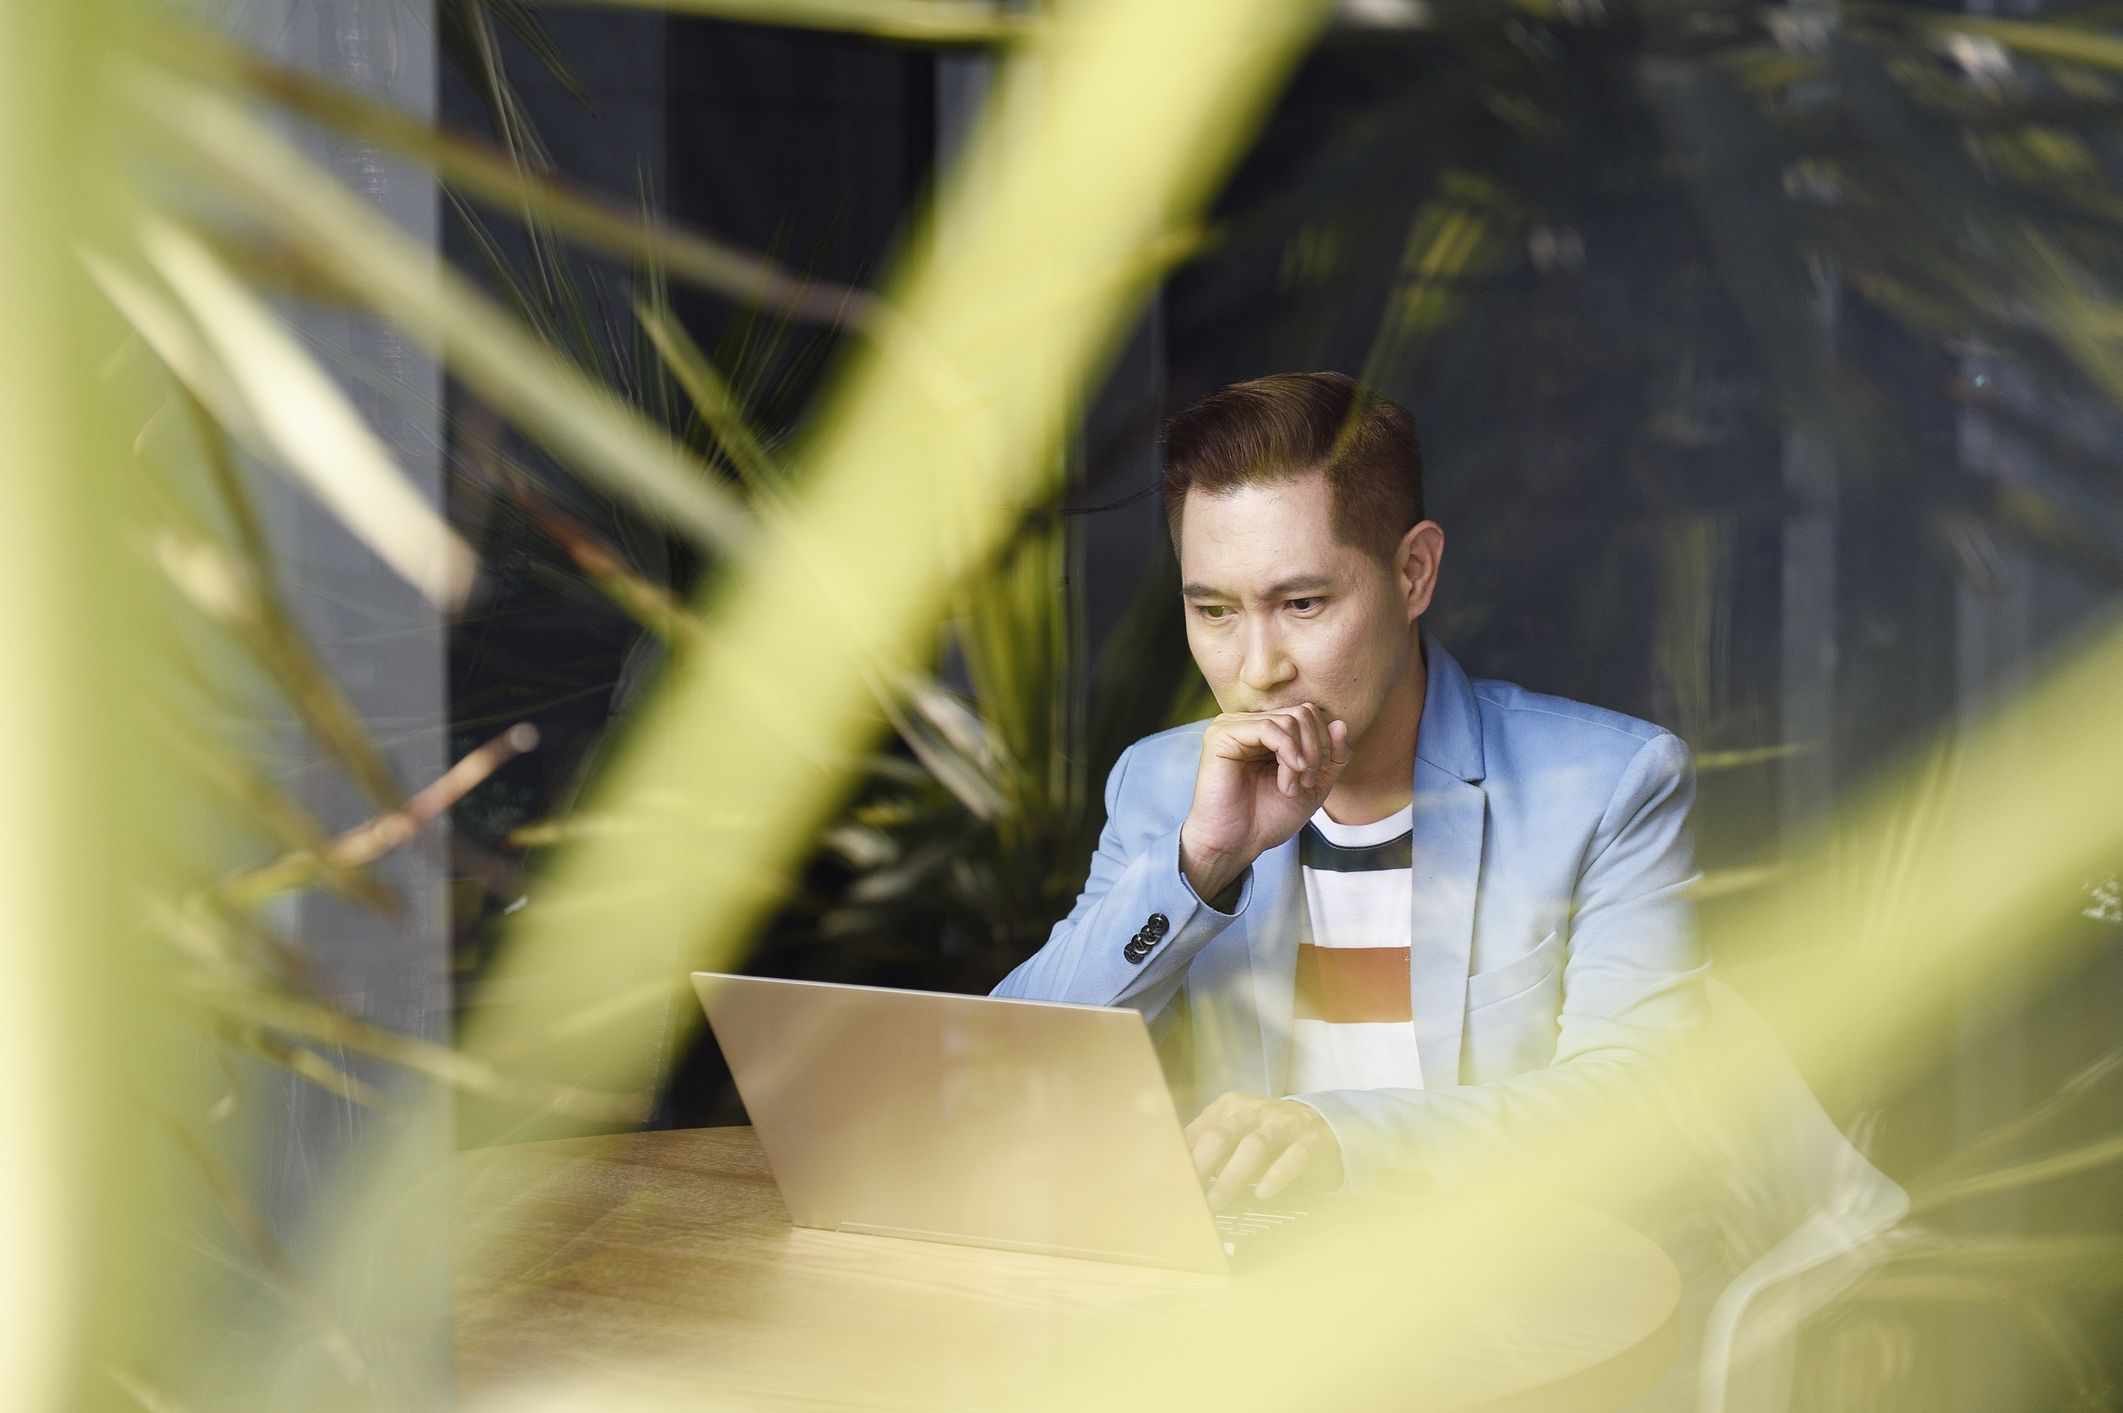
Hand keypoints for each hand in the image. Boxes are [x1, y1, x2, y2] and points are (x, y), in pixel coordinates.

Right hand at [1181, 704, 1351, 898]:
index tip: (1316, 778)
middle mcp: (1249, 722)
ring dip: (1301, 758)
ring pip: (1289, 720)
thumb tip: (1341, 723)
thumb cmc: (1268, 817)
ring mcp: (1233, 725)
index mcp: (1267, 731)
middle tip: (1307, 782)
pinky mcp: (1222, 735)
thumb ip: (1332, 756)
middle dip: (1315, 749)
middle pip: (1302, 712)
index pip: (1308, 714)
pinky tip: (1286, 782)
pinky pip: (1268, 728)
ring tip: (1293, 787)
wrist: (1237, 844)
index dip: (1325, 743)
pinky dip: (1287, 753)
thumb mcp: (1314, 785)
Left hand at [1184, 1091, 1343, 1209]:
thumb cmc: (1264, 1135)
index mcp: (1227, 1109)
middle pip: (1220, 1136)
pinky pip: (1293, 1156)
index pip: (1196, 1133)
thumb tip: (1171, 1179)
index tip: (1165, 1186)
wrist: (1322, 1122)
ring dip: (1231, 1177)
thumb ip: (1206, 1149)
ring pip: (1254, 1146)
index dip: (1179, 1161)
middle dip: (1200, 1168)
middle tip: (1187, 1198)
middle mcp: (1252, 1111)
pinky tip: (1263, 1193)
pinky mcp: (1310, 1139)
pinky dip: (1276, 1175)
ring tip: (1216, 1203)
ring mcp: (1282, 1123)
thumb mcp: (1234, 1134)